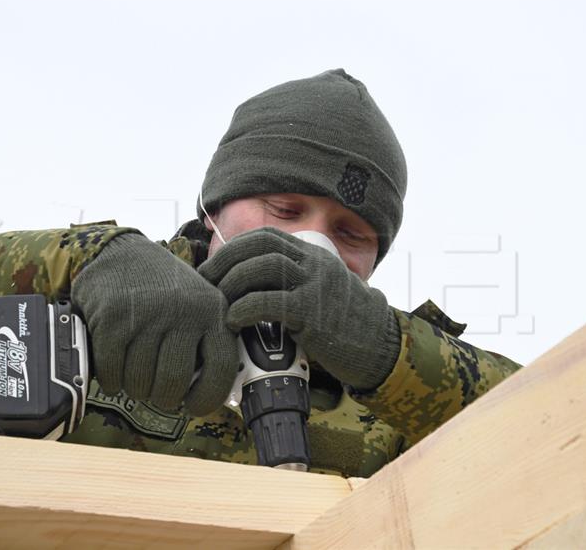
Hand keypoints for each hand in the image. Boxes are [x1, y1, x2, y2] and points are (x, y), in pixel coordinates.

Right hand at [71, 233, 238, 414]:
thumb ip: (209, 343)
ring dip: (134, 388)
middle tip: (156, 390)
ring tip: (135, 372)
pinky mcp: (112, 318)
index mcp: (213, 311)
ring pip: (140, 382)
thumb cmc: (163, 289)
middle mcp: (183, 311)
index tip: (193, 406)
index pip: (221, 370)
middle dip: (162, 397)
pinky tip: (114, 366)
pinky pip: (111, 372)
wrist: (120, 253)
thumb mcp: (199, 304)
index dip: (208, 398)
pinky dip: (110, 379)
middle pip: (173, 384)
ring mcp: (147, 314)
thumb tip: (216, 395)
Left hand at [197, 227, 399, 390]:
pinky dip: (244, 308)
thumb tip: (249, 288)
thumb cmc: (345, 325)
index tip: (214, 266)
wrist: (381, 348)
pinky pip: (270, 302)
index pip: (266, 236)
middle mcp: (314, 264)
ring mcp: (315, 286)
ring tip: (218, 301)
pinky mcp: (313, 313)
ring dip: (232, 283)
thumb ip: (293, 283)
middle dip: (225, 261)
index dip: (235, 248)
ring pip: (263, 267)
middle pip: (260, 246)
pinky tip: (233, 321)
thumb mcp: (321, 291)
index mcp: (313, 256)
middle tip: (205, 282)